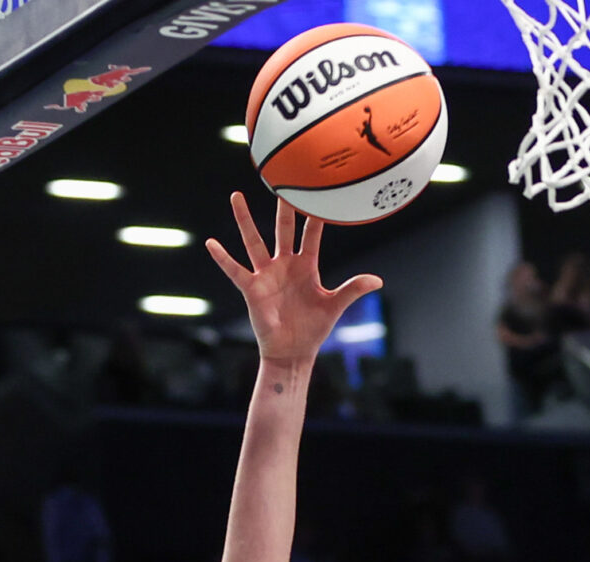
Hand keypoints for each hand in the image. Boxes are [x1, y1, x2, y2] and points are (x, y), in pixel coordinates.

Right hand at [205, 193, 380, 372]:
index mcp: (306, 265)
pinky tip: (212, 244)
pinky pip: (235, 271)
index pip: (312, 234)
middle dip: (283, 207)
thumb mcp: (334, 306)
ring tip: (235, 196)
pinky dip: (223, 258)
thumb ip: (353, 289)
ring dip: (244, 220)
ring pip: (254, 242)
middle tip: (281, 180)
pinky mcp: (252, 289)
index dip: (316, 215)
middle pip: (283, 229)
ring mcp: (266, 275)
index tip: (319, 191)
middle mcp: (284, 264)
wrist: (293, 353)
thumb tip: (378, 281)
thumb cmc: (312, 329)